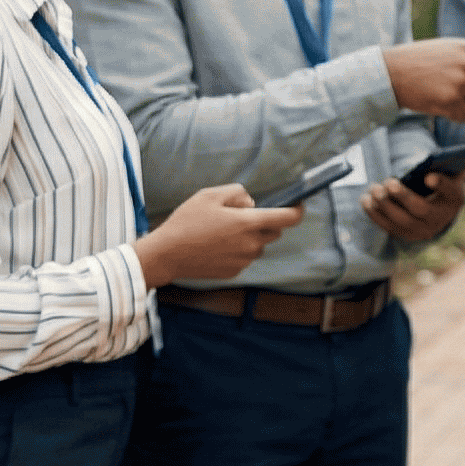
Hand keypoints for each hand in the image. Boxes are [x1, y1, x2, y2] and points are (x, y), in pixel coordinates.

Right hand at [133, 184, 301, 286]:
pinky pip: (244, 258)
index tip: (298, 205)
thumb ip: (237, 193)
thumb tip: (252, 203)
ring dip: (250, 238)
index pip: (288, 219)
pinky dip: (237, 251)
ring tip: (221, 233)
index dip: (297, 211)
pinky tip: (216, 246)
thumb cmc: (186, 222)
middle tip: (239, 217)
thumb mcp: (209, 195)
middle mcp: (251, 245)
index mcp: (248, 223)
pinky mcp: (234, 272)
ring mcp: (243, 261)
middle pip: (273, 232)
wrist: (166, 255)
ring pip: (258, 246)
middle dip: (264, 223)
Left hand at [362, 170, 464, 243]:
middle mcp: (439, 220)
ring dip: (383, 206)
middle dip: (401, 197)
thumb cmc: (441, 188)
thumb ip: (442, 172)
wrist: (439, 212)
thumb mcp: (448, 178)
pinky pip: (388, 227)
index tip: (428, 177)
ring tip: (373, 190)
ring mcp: (421, 231)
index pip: (449, 191)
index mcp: (452, 201)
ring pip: (400, 222)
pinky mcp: (405, 236)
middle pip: (419, 210)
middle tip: (387, 182)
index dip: (440, 184)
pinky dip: (375, 215)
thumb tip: (429, 174)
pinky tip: (366, 201)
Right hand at [382, 38, 464, 121]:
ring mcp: (462, 83)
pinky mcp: (451, 100)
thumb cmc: (421, 62)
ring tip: (439, 90)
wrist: (390, 71)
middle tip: (447, 84)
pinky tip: (435, 101)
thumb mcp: (452, 53)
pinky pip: (463, 117)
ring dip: (460, 106)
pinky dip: (451, 115)